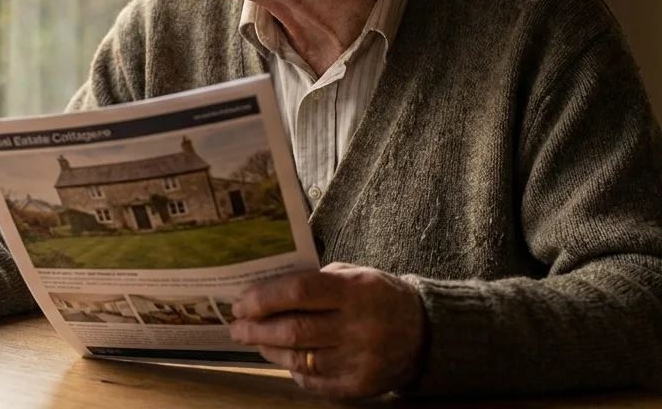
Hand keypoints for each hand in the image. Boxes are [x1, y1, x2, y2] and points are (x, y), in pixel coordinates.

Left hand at [229, 262, 426, 398]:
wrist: (424, 334)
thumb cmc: (378, 296)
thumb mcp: (353, 275)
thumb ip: (313, 281)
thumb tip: (263, 292)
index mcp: (355, 291)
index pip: (298, 292)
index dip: (264, 298)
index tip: (241, 302)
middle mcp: (358, 327)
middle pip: (293, 330)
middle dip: (256, 328)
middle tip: (236, 326)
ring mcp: (359, 360)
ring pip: (299, 359)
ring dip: (269, 349)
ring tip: (255, 340)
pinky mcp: (359, 386)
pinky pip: (314, 381)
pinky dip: (292, 369)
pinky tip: (283, 358)